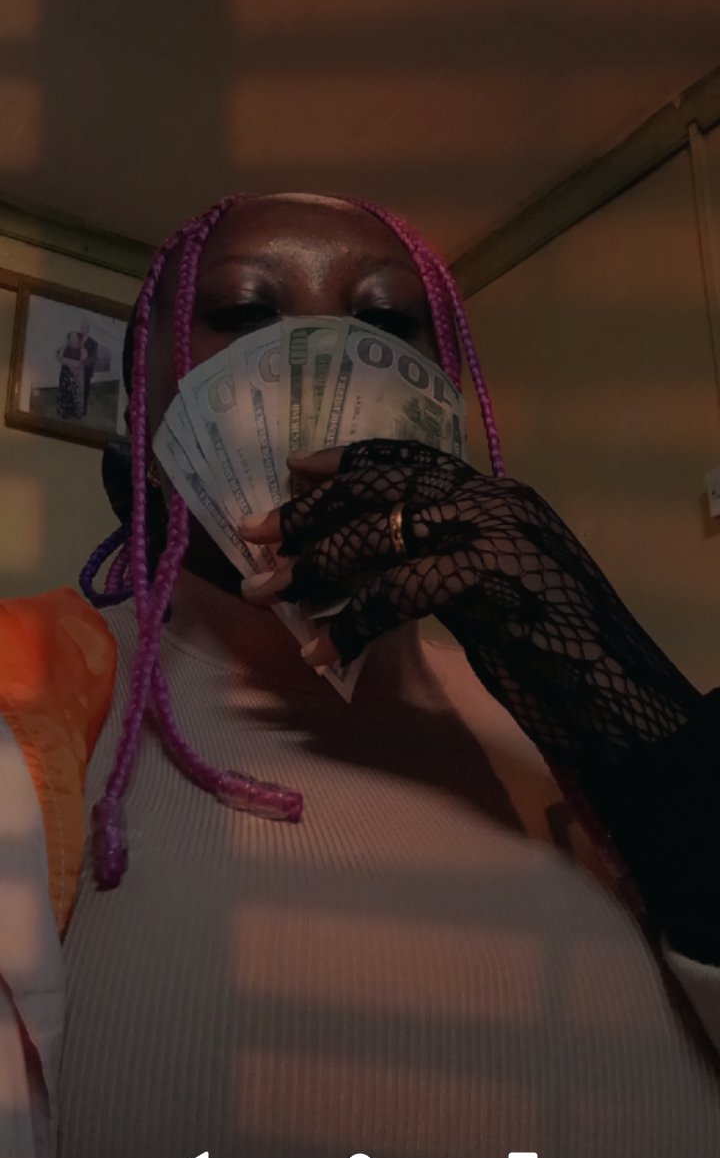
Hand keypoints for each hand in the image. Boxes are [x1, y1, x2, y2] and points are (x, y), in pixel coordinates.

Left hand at [242, 439, 718, 961]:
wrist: (616, 698)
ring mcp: (493, 534)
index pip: (410, 459)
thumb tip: (374, 565)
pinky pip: (396, 591)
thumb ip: (447, 564)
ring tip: (265, 591)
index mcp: (499, 495)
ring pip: (379, 533)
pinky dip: (351, 623)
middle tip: (255, 535)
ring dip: (313, 565)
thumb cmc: (558, 656)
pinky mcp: (488, 578)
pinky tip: (322, 652)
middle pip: (382, 488)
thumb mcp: (496, 592)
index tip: (296, 469)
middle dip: (311, 511)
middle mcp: (495, 500)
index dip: (349, 461)